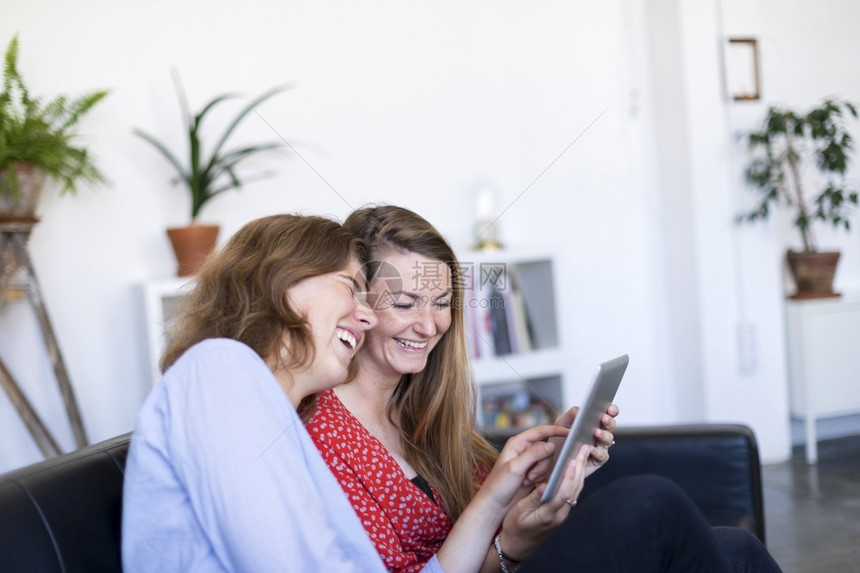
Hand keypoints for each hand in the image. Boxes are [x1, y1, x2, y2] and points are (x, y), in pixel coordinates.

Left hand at [475, 424, 569, 513]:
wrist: (495, 504)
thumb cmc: (499, 485)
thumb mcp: (515, 468)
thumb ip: (533, 455)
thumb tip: (551, 445)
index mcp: (518, 443)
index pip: (540, 431)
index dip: (555, 430)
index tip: (569, 433)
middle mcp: (524, 450)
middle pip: (547, 449)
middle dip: (542, 463)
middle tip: (529, 476)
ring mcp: (529, 461)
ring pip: (548, 461)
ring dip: (541, 472)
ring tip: (527, 481)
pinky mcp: (533, 472)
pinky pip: (546, 471)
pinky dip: (541, 477)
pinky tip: (529, 484)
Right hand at [497, 443, 590, 561]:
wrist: (518, 544)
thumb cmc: (515, 527)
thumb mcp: (519, 512)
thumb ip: (533, 499)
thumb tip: (543, 485)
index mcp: (548, 514)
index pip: (563, 493)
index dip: (569, 476)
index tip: (572, 460)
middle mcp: (560, 514)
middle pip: (574, 488)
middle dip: (580, 467)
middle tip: (584, 448)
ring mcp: (563, 513)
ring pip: (576, 489)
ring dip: (581, 470)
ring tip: (583, 453)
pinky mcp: (563, 511)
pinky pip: (573, 491)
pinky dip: (576, 477)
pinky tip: (576, 466)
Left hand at [535, 403, 618, 481]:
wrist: (553, 458)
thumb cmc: (560, 438)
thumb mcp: (562, 423)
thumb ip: (572, 414)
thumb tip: (582, 410)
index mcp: (594, 421)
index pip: (607, 413)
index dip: (612, 410)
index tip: (611, 408)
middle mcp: (600, 433)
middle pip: (611, 425)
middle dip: (609, 421)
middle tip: (604, 419)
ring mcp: (600, 446)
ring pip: (609, 439)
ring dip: (604, 435)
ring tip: (596, 432)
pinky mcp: (598, 460)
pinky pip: (602, 455)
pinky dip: (597, 451)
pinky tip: (591, 449)